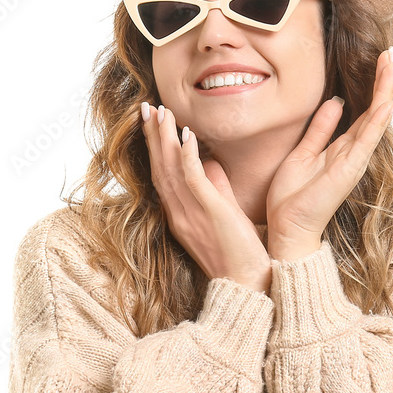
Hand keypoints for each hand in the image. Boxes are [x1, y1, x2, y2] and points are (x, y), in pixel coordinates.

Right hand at [141, 102, 271, 290]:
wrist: (245, 284)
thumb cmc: (238, 254)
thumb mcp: (223, 215)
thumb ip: (215, 190)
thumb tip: (212, 163)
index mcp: (179, 215)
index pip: (161, 175)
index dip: (154, 148)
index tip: (151, 122)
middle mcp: (179, 214)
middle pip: (160, 168)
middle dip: (153, 136)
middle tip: (147, 108)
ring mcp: (191, 214)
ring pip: (171, 169)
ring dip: (165, 138)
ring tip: (162, 112)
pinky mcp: (210, 213)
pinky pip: (194, 180)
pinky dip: (187, 155)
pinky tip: (186, 134)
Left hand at [266, 48, 392, 255]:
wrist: (288, 228)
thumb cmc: (292, 198)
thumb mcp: (303, 153)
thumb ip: (320, 129)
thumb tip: (336, 103)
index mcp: (340, 148)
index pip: (362, 111)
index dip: (371, 86)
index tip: (380, 60)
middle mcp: (352, 152)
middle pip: (373, 110)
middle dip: (383, 81)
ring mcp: (353, 161)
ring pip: (374, 120)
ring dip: (384, 92)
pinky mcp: (348, 170)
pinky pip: (365, 141)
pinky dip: (376, 121)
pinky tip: (385, 102)